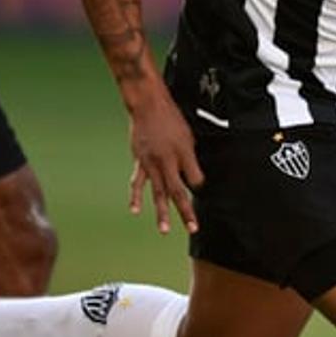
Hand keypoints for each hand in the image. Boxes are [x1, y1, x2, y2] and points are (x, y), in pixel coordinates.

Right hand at [125, 86, 203, 235]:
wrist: (147, 106)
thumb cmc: (171, 119)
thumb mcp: (188, 136)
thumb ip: (190, 158)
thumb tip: (195, 179)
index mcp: (183, 153)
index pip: (195, 179)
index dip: (198, 186)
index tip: (200, 190)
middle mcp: (167, 161)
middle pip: (178, 191)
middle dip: (186, 211)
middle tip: (193, 228)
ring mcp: (152, 163)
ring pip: (158, 192)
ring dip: (162, 213)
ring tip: (165, 230)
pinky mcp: (140, 161)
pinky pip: (137, 182)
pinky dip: (136, 197)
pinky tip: (135, 210)